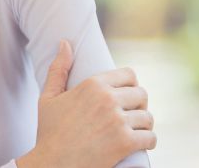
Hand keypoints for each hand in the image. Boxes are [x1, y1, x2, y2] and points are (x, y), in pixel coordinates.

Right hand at [17, 40, 156, 167]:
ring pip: (148, 117)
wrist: (52, 164)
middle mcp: (108, 99)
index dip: (131, 84)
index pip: (129, 74)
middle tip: (132, 114)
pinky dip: (149, 141)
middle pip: (141, 94)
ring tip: (137, 129)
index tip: (127, 95)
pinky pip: (150, 137)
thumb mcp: (48, 98)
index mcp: (92, 84)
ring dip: (144, 124)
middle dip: (139, 104)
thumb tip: (65, 43)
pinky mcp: (125, 143)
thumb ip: (58, 69)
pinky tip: (142, 143)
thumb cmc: (49, 132)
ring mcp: (118, 121)